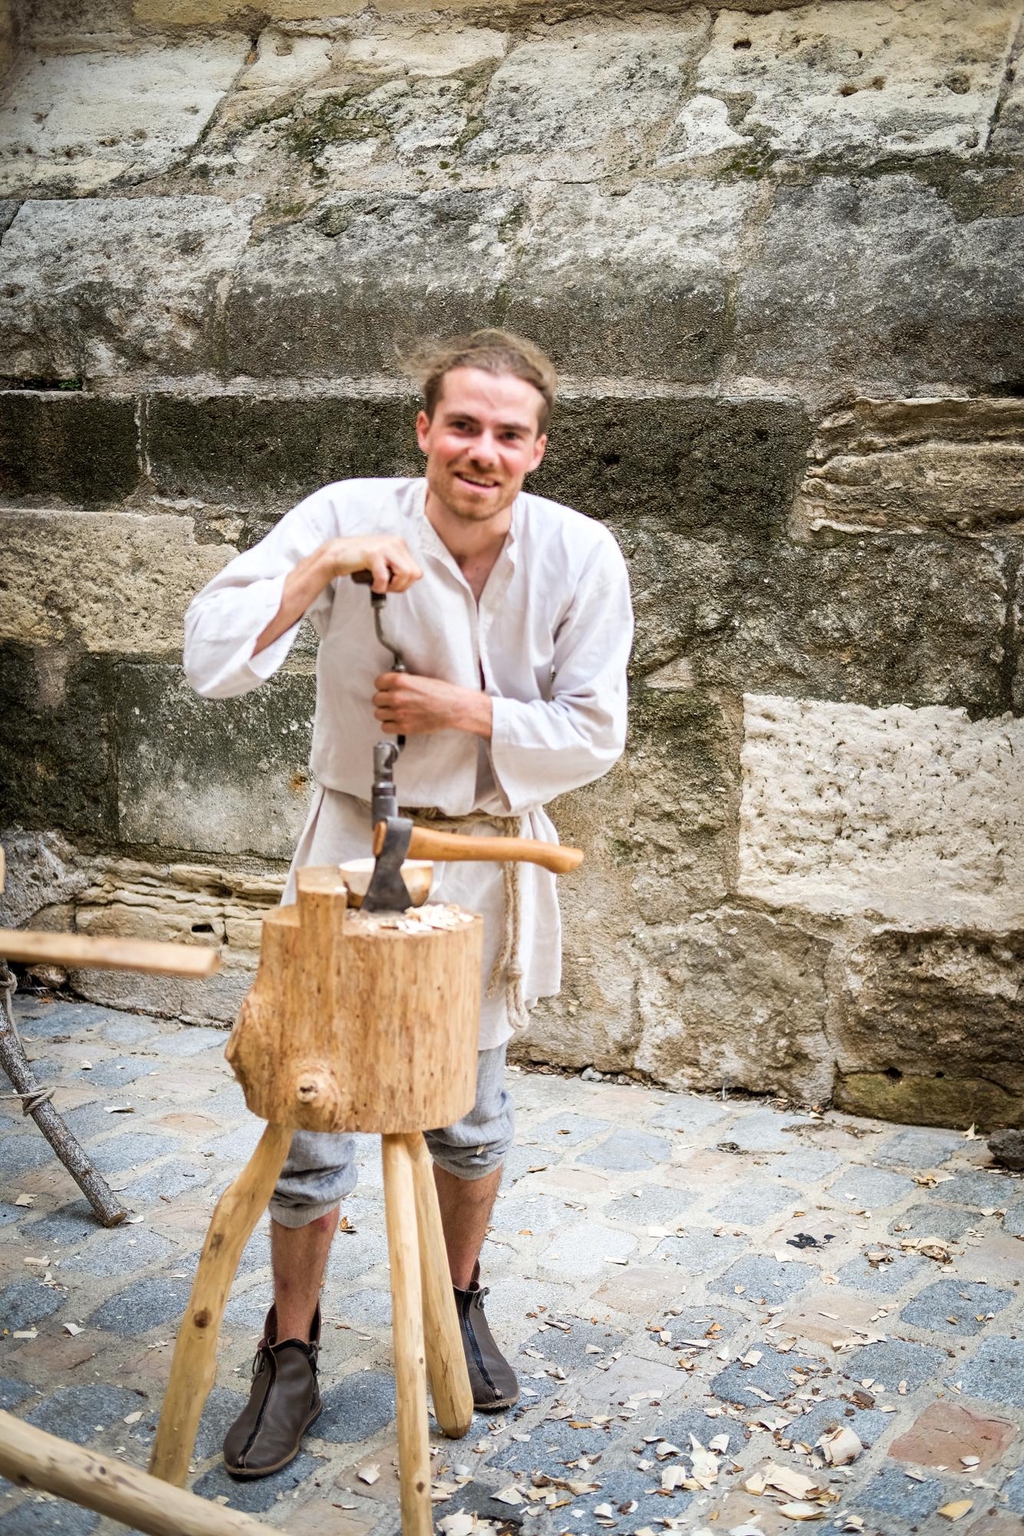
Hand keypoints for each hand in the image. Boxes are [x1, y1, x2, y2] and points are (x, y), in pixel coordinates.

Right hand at [327, 535, 422, 592]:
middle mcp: (396, 543)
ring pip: (405, 575)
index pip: (416, 570)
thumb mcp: (385, 559)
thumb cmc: (359, 560)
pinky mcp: (374, 554)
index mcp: (400, 544)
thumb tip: (410, 581)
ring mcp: (386, 547)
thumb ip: (398, 565)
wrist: (336, 554)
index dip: (405, 583)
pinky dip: (379, 587)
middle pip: (415, 574)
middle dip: (401, 586)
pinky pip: (385, 578)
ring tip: (379, 585)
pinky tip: (372, 584)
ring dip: (392, 587)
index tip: (392, 584)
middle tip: (386, 587)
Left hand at [373, 672, 492, 738]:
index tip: (386, 688)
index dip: (383, 686)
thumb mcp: (420, 679)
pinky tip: (397, 721)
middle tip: (392, 701)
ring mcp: (399, 713)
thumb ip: (403, 682)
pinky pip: (385, 727)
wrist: (454, 708)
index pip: (378, 682)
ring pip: (378, 713)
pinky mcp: (403, 727)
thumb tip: (392, 686)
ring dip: (385, 713)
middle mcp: (397, 697)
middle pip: (376, 699)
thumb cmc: (442, 693)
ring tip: (395, 711)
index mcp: (400, 681)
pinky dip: (389, 725)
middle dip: (383, 700)